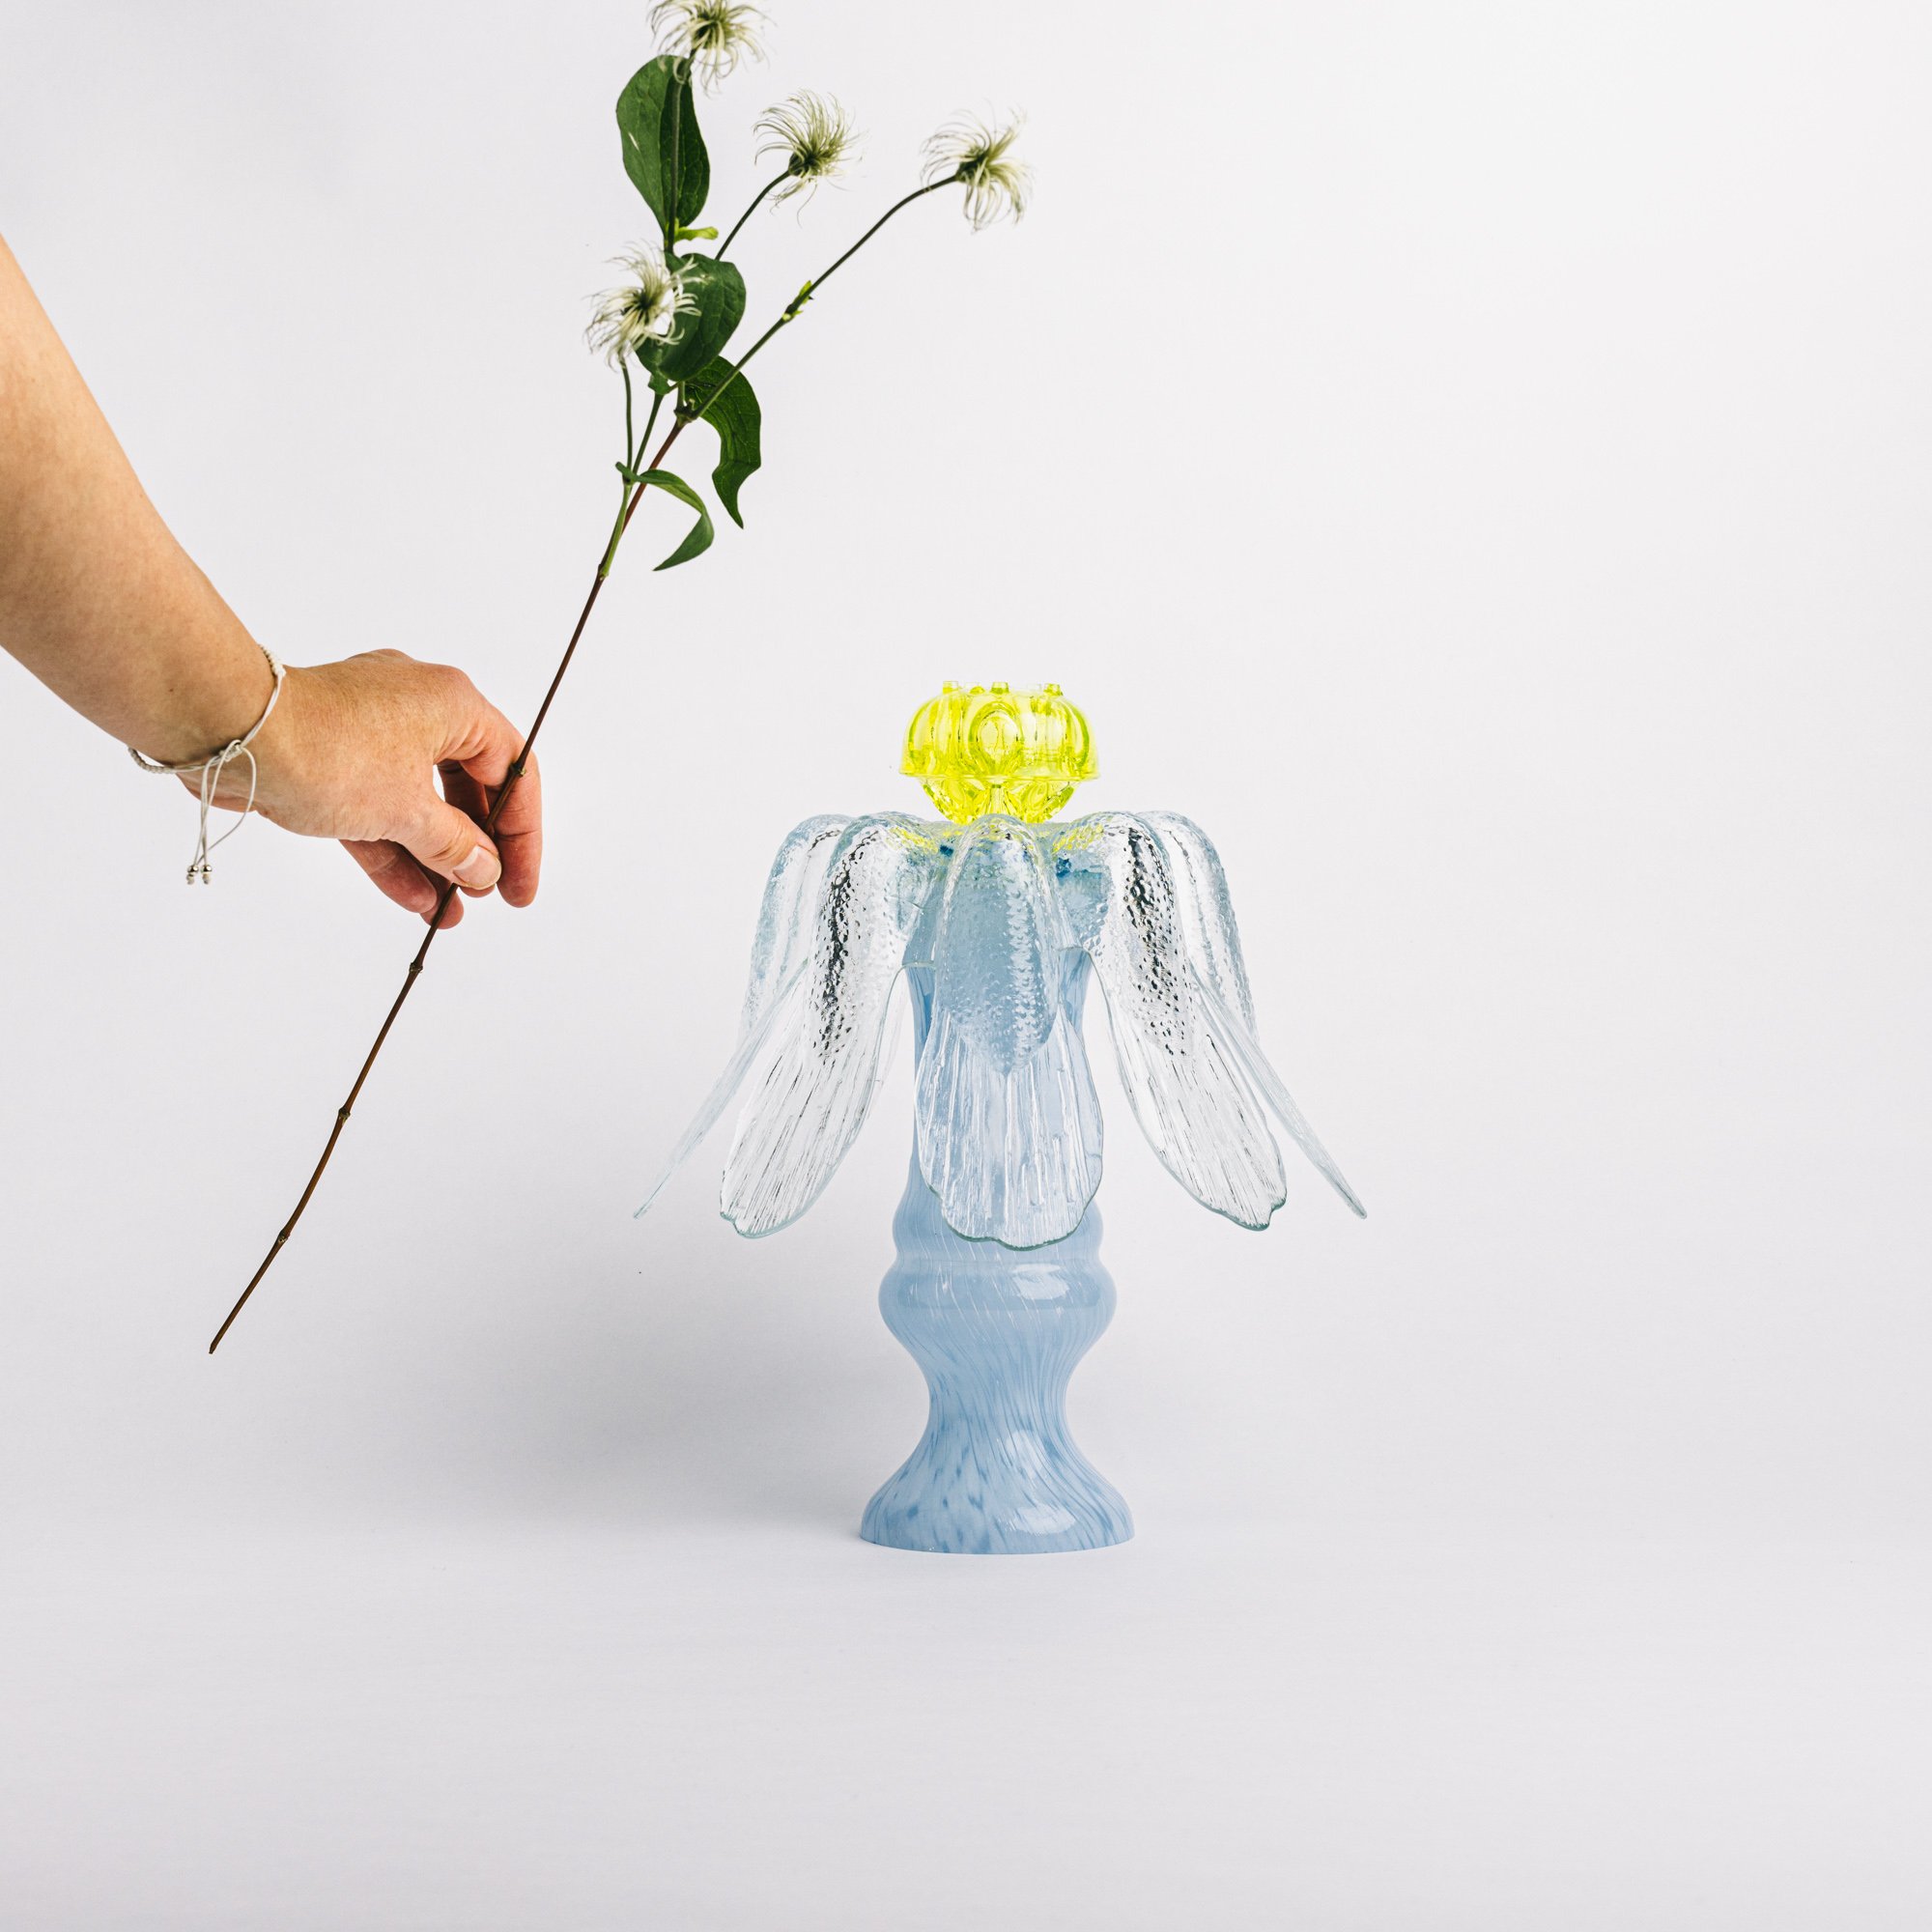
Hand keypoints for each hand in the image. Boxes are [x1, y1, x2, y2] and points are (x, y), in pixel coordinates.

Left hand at [213, 650, 541, 925]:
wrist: (230, 733)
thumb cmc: (325, 749)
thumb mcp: (408, 811)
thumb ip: (454, 845)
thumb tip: (482, 868)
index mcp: (454, 704)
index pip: (513, 771)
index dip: (523, 834)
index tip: (519, 885)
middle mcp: (418, 708)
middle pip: (468, 787)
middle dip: (475, 849)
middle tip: (485, 893)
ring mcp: (372, 731)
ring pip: (419, 803)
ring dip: (434, 858)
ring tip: (449, 909)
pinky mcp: (334, 756)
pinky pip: (378, 807)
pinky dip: (394, 849)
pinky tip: (413, 896)